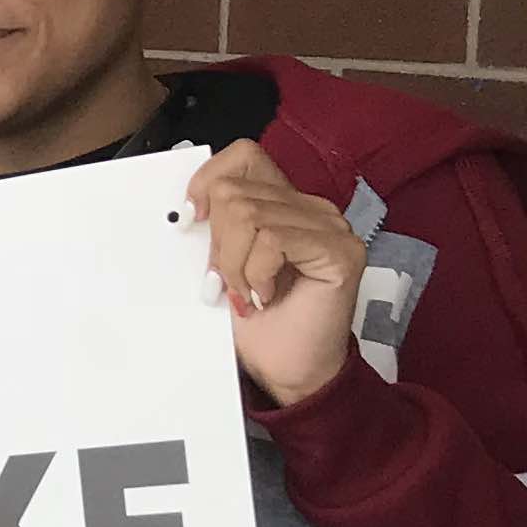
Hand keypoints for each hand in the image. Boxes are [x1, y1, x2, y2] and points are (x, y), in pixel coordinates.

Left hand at [188, 139, 363, 407]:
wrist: (289, 370)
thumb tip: (184, 209)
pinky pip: (273, 239)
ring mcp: (331, 227)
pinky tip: (266, 296)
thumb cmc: (259, 323)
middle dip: (217, 244)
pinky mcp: (342, 250)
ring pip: (249, 215)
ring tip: (246, 294)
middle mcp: (311, 209)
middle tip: (226, 282)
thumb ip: (215, 229)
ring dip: (234, 264)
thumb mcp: (222, 265)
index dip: (208, 181)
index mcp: (283, 204)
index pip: (243, 156)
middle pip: (234, 192)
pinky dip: (255, 273)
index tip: (191, 219)